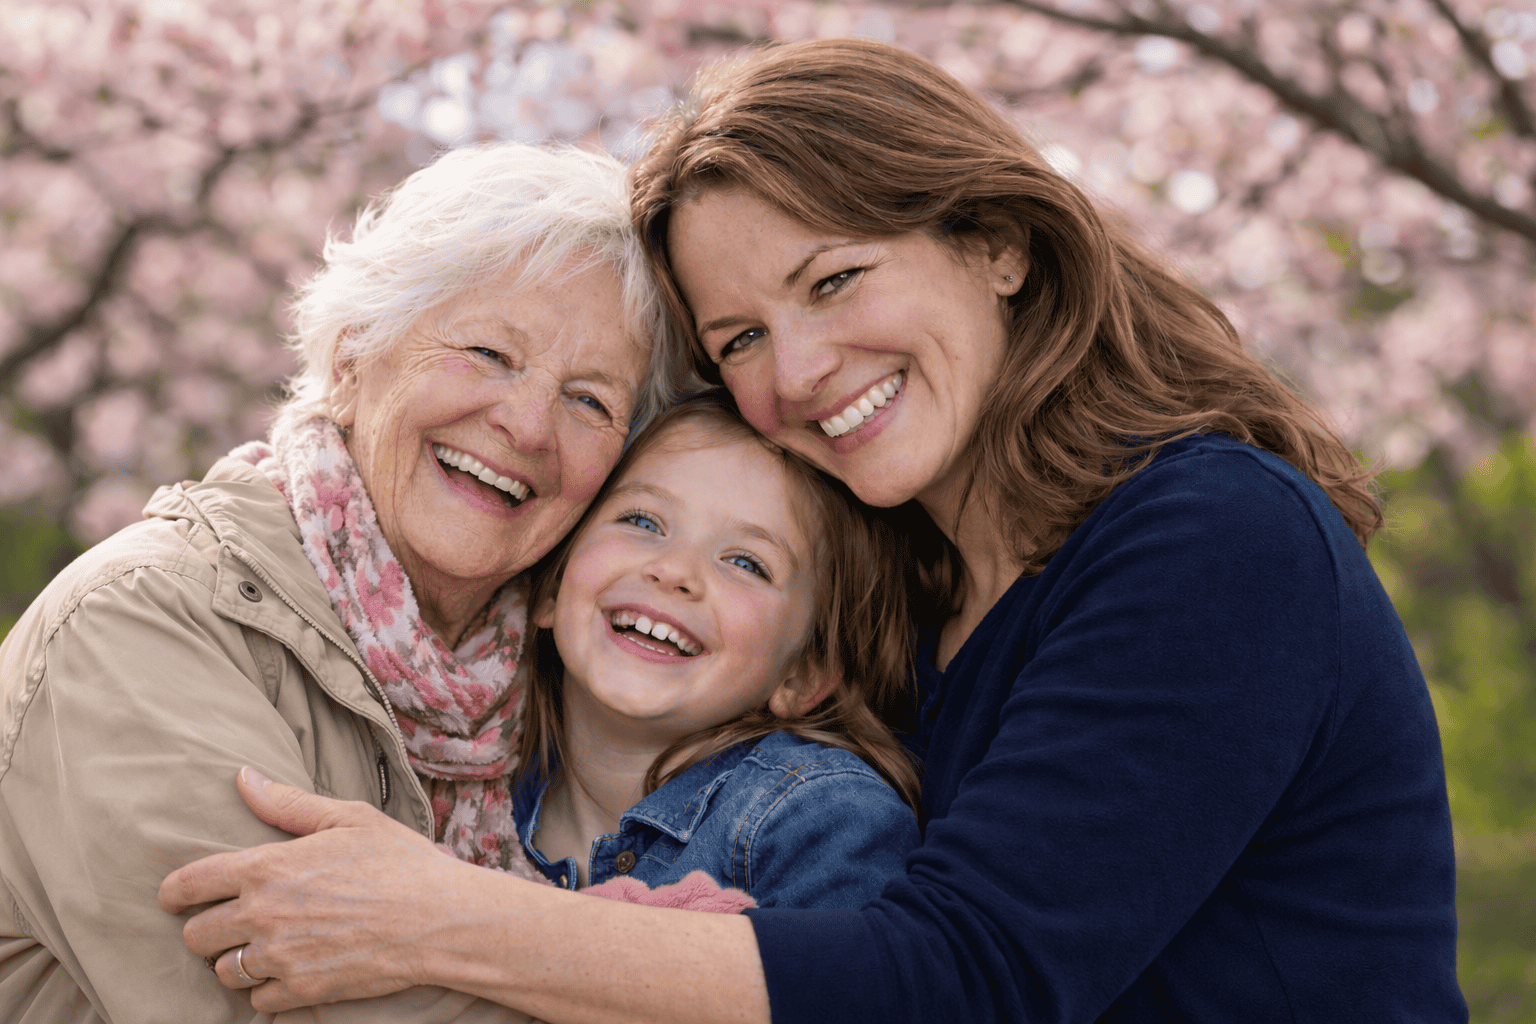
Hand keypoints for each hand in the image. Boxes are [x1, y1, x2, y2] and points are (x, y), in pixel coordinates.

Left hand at [159, 767, 461, 1012]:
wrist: (439, 919)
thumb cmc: (400, 862)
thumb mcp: (349, 819)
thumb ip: (288, 803)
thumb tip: (244, 777)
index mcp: (268, 867)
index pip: (189, 884)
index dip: (173, 892)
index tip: (176, 897)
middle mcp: (264, 915)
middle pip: (196, 935)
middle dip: (208, 929)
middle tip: (233, 923)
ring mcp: (280, 957)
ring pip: (222, 971)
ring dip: (236, 961)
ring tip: (264, 948)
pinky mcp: (300, 990)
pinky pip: (257, 1000)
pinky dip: (268, 989)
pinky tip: (291, 970)